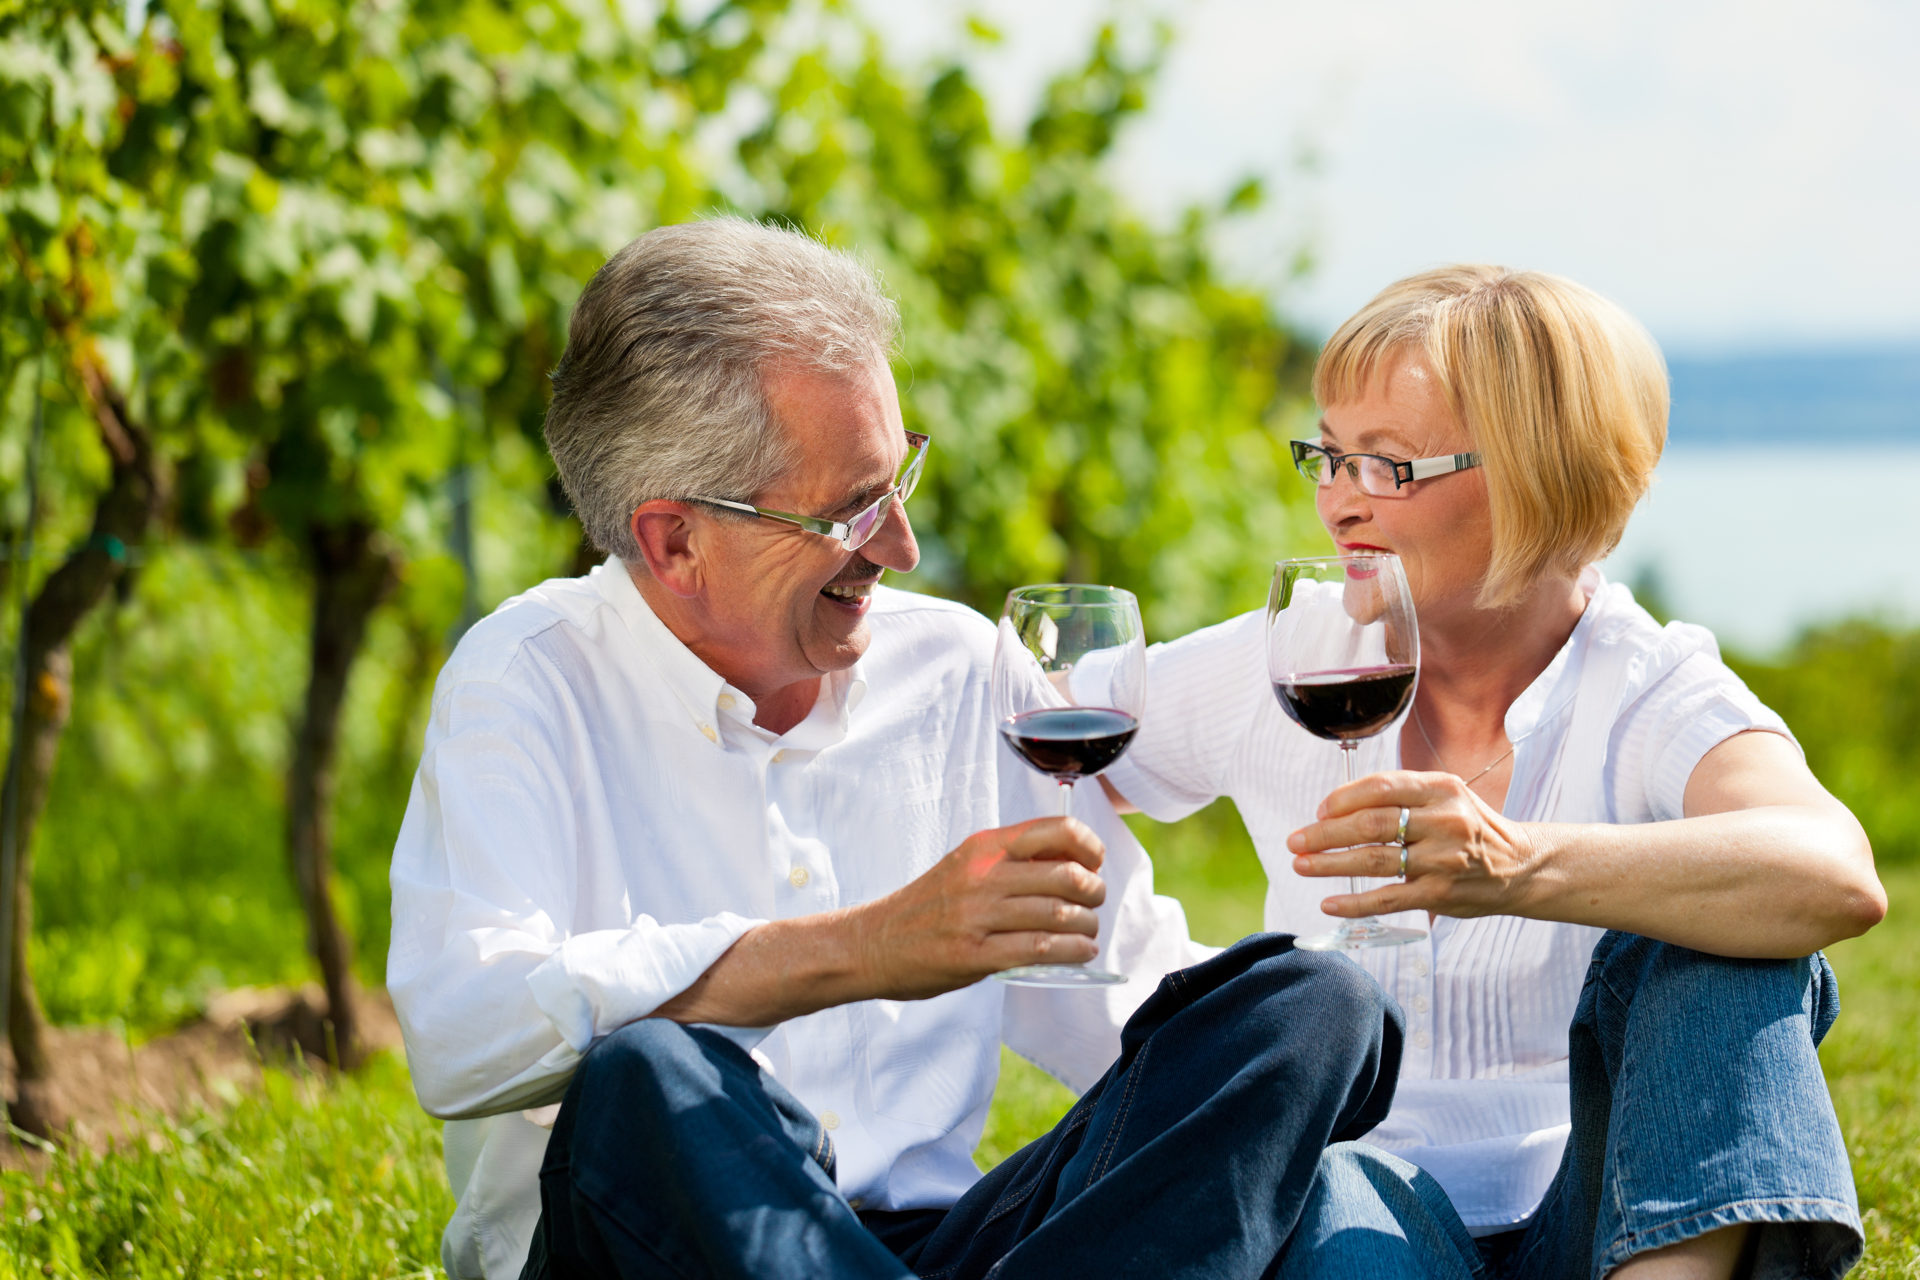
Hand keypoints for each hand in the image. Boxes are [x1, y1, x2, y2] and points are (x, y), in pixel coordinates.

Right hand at [854, 817, 1107, 999]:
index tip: (1095, 863)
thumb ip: (1010, 862)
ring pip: (1058, 914)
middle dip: (1094, 892)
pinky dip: (1072, 952)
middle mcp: (982, 875)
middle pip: (1066, 875)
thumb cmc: (926, 907)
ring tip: (1089, 933)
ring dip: (1087, 926)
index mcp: (983, 847)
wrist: (872, 943)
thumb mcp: (964, 866)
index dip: (1088, 846)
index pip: (1055, 830)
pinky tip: (1081, 953)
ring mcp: (976, 916)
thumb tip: (1070, 865)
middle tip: (1095, 903)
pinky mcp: (973, 955)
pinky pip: (1039, 949)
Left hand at [1285, 770, 1542, 920]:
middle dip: (1325, 833)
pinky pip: (1388, 899)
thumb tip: (1336, 808)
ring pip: (1374, 860)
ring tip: (1302, 865)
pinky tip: (1330, 903)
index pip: (1380, 787)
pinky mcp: (1440, 893)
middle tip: (1296, 841)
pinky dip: (1354, 903)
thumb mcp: (1446, 796)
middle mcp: (1443, 821)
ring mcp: (1442, 859)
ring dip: (1330, 864)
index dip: (1342, 798)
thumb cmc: (1471, 827)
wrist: (1521, 866)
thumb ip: (1401, 796)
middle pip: (1370, 824)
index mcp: (1441, 789)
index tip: (1319, 811)